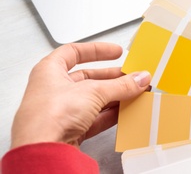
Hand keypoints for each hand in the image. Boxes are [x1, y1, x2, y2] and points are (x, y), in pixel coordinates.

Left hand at [11, 42, 150, 148]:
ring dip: (114, 97)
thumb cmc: (49, 115)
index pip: (74, 52)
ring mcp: (61, 111)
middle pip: (88, 78)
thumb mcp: (93, 92)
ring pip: (93, 99)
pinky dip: (110, 114)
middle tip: (130, 77)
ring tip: (133, 93)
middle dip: (112, 78)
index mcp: (50, 71)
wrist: (42, 150)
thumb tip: (138, 79)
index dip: (97, 50)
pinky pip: (94, 118)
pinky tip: (124, 111)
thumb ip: (120, 85)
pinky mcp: (69, 130)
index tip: (116, 52)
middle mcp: (53, 89)